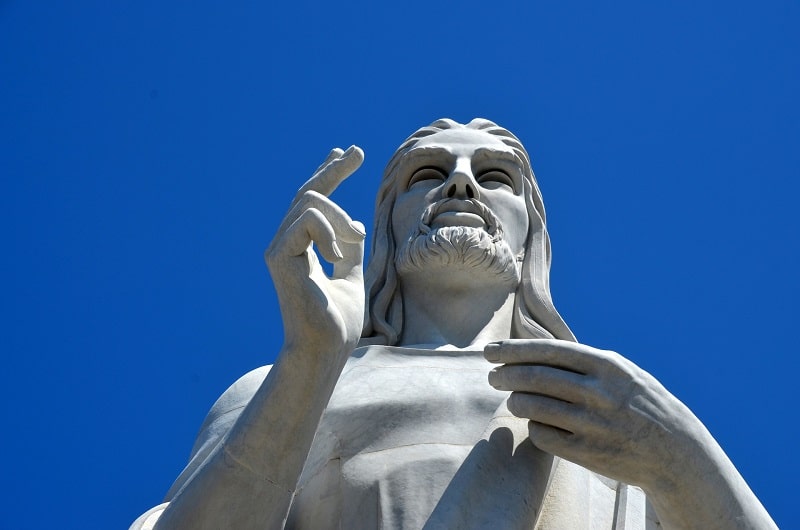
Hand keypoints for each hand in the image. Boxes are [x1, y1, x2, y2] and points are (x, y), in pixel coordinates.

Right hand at [265, 146, 366, 359]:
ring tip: (355, 239)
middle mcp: (285, 244)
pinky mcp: (278, 256)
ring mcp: (278, 248)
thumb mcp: (351, 275)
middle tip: (357, 152)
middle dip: (333, 169)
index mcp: (301, 248)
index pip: (311, 203)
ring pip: (308, 202)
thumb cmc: (337, 321)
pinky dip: (329, 231)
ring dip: (340, 216)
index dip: (328, 175)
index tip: (345, 153)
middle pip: (306, 193)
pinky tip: (336, 254)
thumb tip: (356, 225)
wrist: (326, 347)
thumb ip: (350, 249)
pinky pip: (307, 220)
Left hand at [485, 339, 702, 490]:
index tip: (491, 350)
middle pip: (534, 378)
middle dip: (505, 375)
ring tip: (513, 399)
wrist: (674, 451)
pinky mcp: (587, 453)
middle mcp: (599, 393)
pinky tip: (537, 422)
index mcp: (606, 366)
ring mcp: (593, 424)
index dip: (513, 350)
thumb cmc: (638, 402)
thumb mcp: (620, 371)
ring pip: (533, 407)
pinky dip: (533, 427)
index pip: (547, 351)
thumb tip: (532, 349)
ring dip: (515, 401)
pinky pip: (542, 435)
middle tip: (492, 376)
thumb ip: (582, 360)